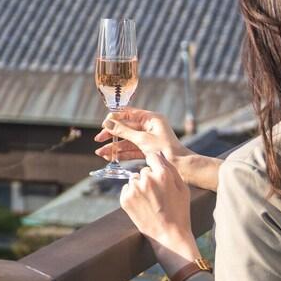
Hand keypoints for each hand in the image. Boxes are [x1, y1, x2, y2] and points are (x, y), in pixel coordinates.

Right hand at [98, 109, 219, 190]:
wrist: (182, 167)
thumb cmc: (166, 150)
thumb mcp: (142, 139)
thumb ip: (123, 131)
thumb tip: (107, 123)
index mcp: (151, 118)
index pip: (129, 113)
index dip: (115, 118)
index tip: (104, 125)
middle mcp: (149, 127)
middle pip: (126, 128)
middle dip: (111, 135)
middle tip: (98, 140)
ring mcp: (148, 139)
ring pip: (127, 141)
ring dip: (114, 147)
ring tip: (101, 153)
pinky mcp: (148, 150)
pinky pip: (131, 150)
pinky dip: (121, 154)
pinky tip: (110, 157)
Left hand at [118, 151, 197, 269]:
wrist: (169, 235)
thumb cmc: (179, 211)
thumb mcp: (183, 188)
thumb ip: (171, 168)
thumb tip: (159, 154)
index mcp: (162, 174)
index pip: (153, 157)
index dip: (156, 165)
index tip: (158, 175)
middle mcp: (146, 179)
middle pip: (144, 170)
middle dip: (149, 179)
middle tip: (158, 196)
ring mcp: (134, 189)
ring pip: (134, 179)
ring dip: (140, 187)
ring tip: (151, 202)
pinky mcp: (125, 199)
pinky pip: (127, 189)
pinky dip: (132, 195)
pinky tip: (143, 206)